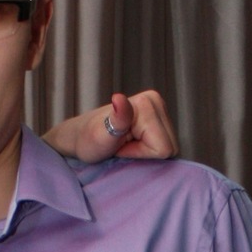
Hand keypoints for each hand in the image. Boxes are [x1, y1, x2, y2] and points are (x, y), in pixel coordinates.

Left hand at [43, 90, 179, 164]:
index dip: (142, 153)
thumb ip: (117, 119)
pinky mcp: (159, 117)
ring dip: (146, 151)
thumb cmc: (88, 141)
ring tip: (125, 143)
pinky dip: (148, 148)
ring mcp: (159, 109)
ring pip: (169, 147)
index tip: (121, 145)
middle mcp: (156, 101)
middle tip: (122, 145)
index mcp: (148, 103)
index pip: (163, 148)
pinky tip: (131, 141)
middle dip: (146, 152)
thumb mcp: (101, 136)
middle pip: (170, 146)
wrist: (81, 136)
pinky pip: (165, 143)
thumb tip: (119, 99)